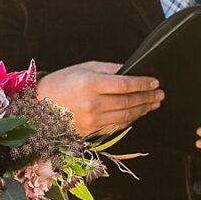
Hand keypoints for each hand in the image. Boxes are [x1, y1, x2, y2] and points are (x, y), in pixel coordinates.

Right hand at [36, 61, 163, 136]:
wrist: (40, 104)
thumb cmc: (63, 82)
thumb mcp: (85, 68)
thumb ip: (110, 70)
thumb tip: (131, 72)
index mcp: (91, 84)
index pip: (125, 85)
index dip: (143, 84)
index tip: (155, 82)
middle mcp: (92, 104)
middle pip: (128, 102)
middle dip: (147, 98)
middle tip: (160, 94)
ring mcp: (92, 120)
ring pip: (125, 117)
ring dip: (142, 110)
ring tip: (153, 104)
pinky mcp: (90, 131)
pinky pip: (116, 126)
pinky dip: (129, 120)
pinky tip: (137, 114)